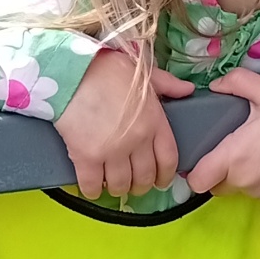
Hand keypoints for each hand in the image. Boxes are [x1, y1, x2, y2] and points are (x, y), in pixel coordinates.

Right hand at [56, 51, 193, 199]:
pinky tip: (92, 188)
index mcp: (154, 120)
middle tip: (134, 185)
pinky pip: (93, 184)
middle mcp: (138, 140)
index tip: (161, 181)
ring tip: (113, 185)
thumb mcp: (143, 72)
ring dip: (118, 188)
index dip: (165, 175)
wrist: (71, 69)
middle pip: (144, 176)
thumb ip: (167, 84)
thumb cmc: (106, 68)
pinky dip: (93, 190)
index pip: (168, 158)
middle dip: (141, 185)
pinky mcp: (87, 156)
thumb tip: (187, 90)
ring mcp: (113, 150)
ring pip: (121, 184)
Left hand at [187, 68, 259, 203]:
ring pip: (239, 189)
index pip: (197, 180)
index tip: (204, 154)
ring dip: (242, 175)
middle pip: (216, 185)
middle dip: (219, 170)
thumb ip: (237, 82)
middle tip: (235, 146)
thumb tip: (216, 86)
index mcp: (236, 156)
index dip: (195, 169)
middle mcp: (245, 182)